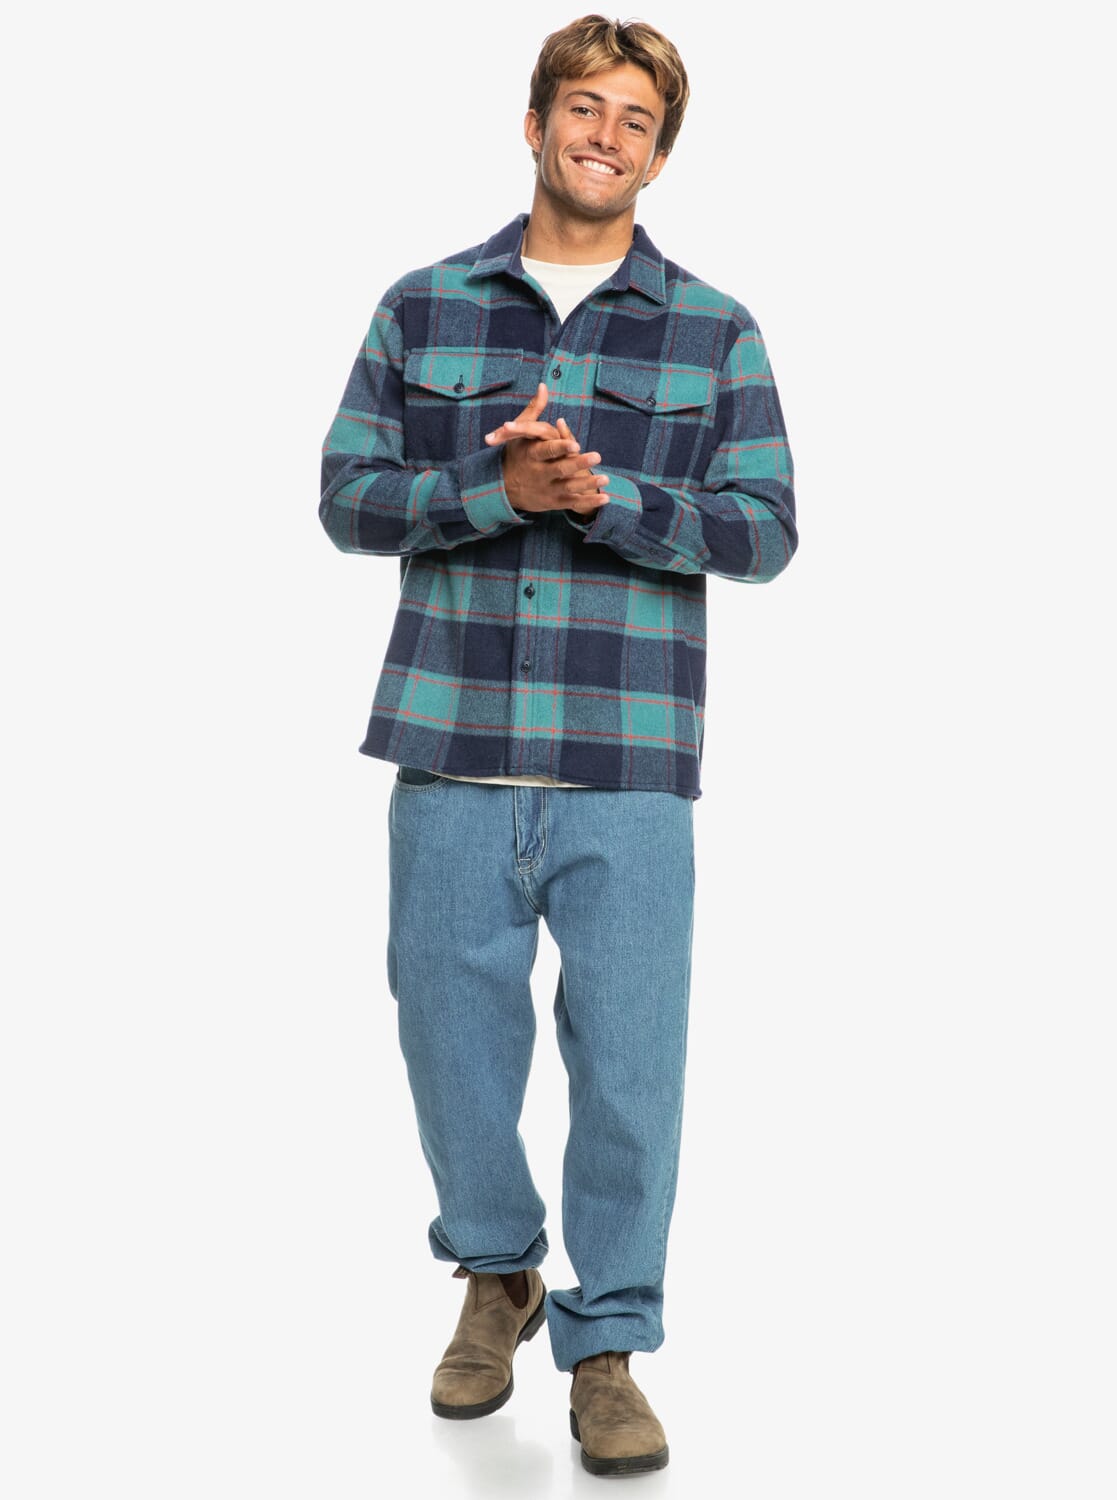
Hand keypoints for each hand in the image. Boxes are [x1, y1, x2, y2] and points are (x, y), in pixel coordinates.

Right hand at [485, 384, 608, 516]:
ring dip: (588, 483)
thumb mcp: (521, 433)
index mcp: (531, 455)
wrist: (504, 488)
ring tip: (606, 478)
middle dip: (578, 464)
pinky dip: (589, 502)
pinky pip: (574, 503)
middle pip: (561, 469)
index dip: (560, 448)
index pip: (547, 451)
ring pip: (570, 487)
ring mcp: (548, 489)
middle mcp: (539, 474)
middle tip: (597, 456)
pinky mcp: (555, 501)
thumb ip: (535, 410)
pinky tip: (606, 498)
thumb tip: (543, 386)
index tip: (575, 444)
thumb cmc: (517, 454)